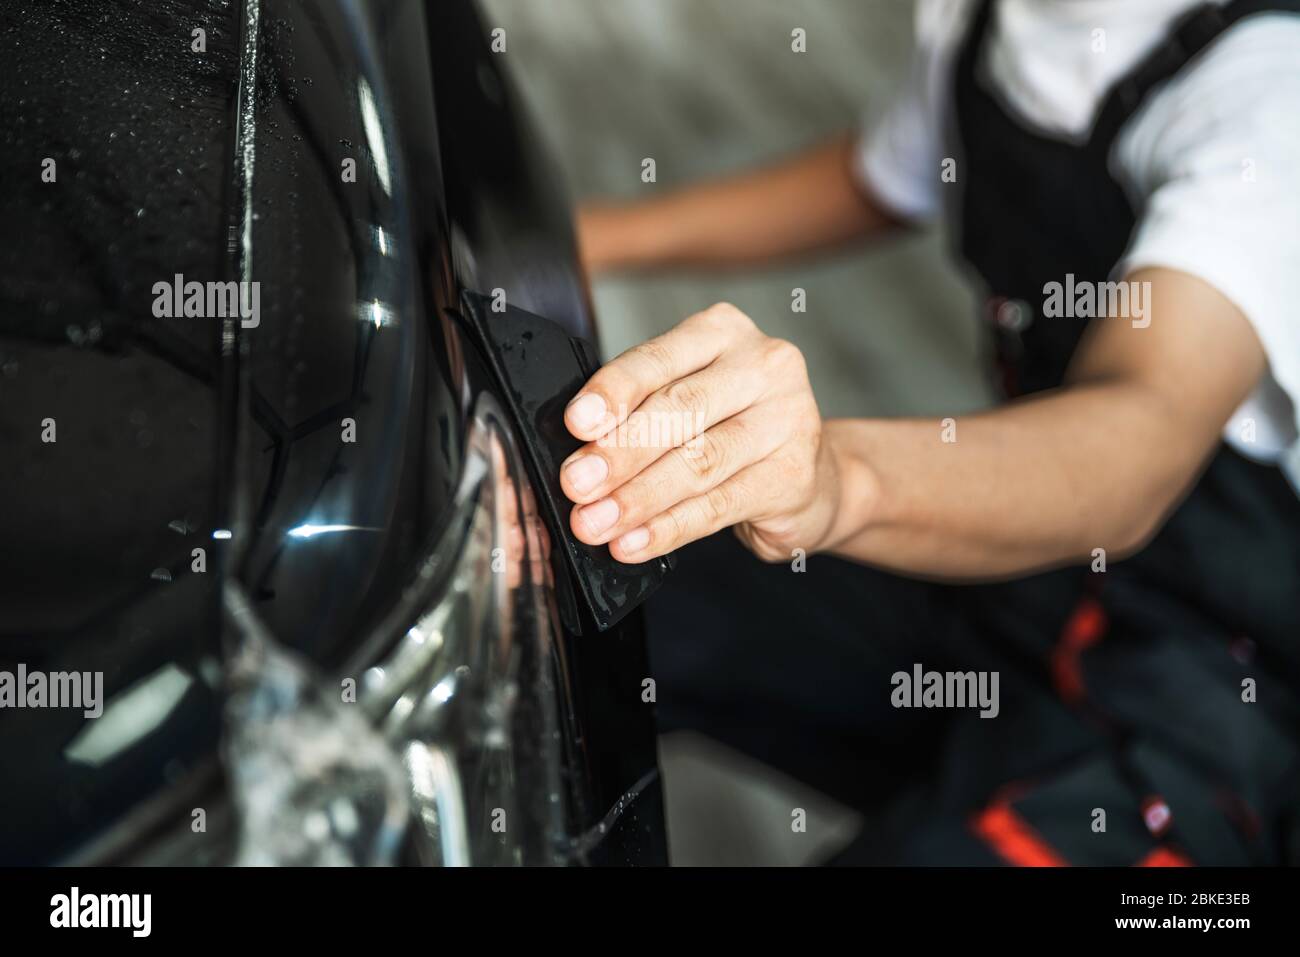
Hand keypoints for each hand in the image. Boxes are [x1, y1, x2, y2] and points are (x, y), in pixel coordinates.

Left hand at [559, 303, 841, 563]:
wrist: (812, 478)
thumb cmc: (732, 429)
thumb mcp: (688, 400)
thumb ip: (641, 411)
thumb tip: (578, 452)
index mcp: (723, 331)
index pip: (658, 358)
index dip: (614, 391)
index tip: (577, 424)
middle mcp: (763, 365)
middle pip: (679, 409)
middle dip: (619, 452)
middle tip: (577, 484)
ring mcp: (788, 419)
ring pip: (698, 462)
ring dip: (638, 498)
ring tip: (595, 522)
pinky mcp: (794, 476)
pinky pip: (718, 506)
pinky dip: (669, 528)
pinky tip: (634, 542)